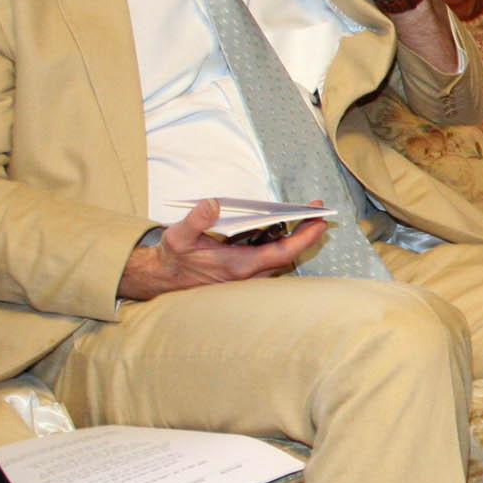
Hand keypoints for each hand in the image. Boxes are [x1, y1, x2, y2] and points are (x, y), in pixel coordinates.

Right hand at [118, 199, 328, 301]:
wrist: (162, 279)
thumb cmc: (173, 258)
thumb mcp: (178, 237)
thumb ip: (196, 220)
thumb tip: (213, 203)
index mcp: (238, 266)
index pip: (281, 253)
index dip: (303, 238)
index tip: (320, 222)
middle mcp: (247, 273)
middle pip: (287, 254)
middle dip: (305, 233)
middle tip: (319, 212)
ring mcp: (246, 273)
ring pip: (279, 255)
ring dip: (293, 236)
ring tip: (306, 213)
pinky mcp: (242, 268)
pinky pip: (268, 254)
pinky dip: (278, 239)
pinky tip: (281, 222)